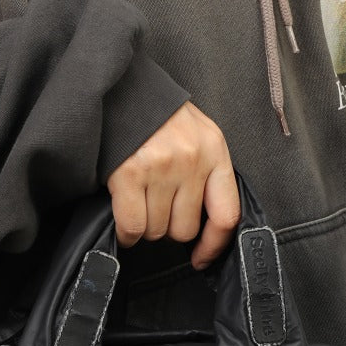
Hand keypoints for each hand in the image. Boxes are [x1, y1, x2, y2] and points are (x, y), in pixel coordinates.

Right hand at [105, 101, 239, 269]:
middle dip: (167, 228)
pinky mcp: (130, 173)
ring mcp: (162, 167)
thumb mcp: (196, 135)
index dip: (214, 245)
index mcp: (215, 151)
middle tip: (155, 209)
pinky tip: (123, 219)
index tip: (201, 257)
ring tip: (138, 202)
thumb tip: (202, 224)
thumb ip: (206, 172)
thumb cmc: (156, 116)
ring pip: (157, 230)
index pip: (227, 214)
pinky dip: (126, 232)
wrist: (119, 88)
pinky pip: (133, 226)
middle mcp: (193, 160)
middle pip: (185, 229)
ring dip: (145, 227)